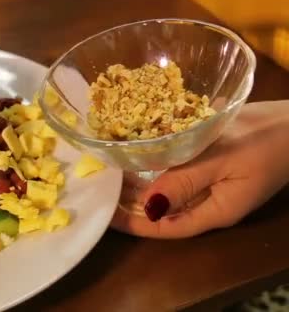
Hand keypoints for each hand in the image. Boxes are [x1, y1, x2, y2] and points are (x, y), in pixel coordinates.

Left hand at [111, 100, 288, 238]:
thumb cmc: (267, 141)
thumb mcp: (225, 161)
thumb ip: (186, 182)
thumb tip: (147, 206)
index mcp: (214, 212)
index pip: (166, 228)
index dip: (134, 224)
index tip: (104, 213)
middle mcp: (209, 202)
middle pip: (163, 212)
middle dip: (132, 205)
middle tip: (101, 190)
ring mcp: (212, 183)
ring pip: (168, 191)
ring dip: (141, 184)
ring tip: (110, 173)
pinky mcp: (212, 164)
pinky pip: (178, 171)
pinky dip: (156, 165)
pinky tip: (136, 153)